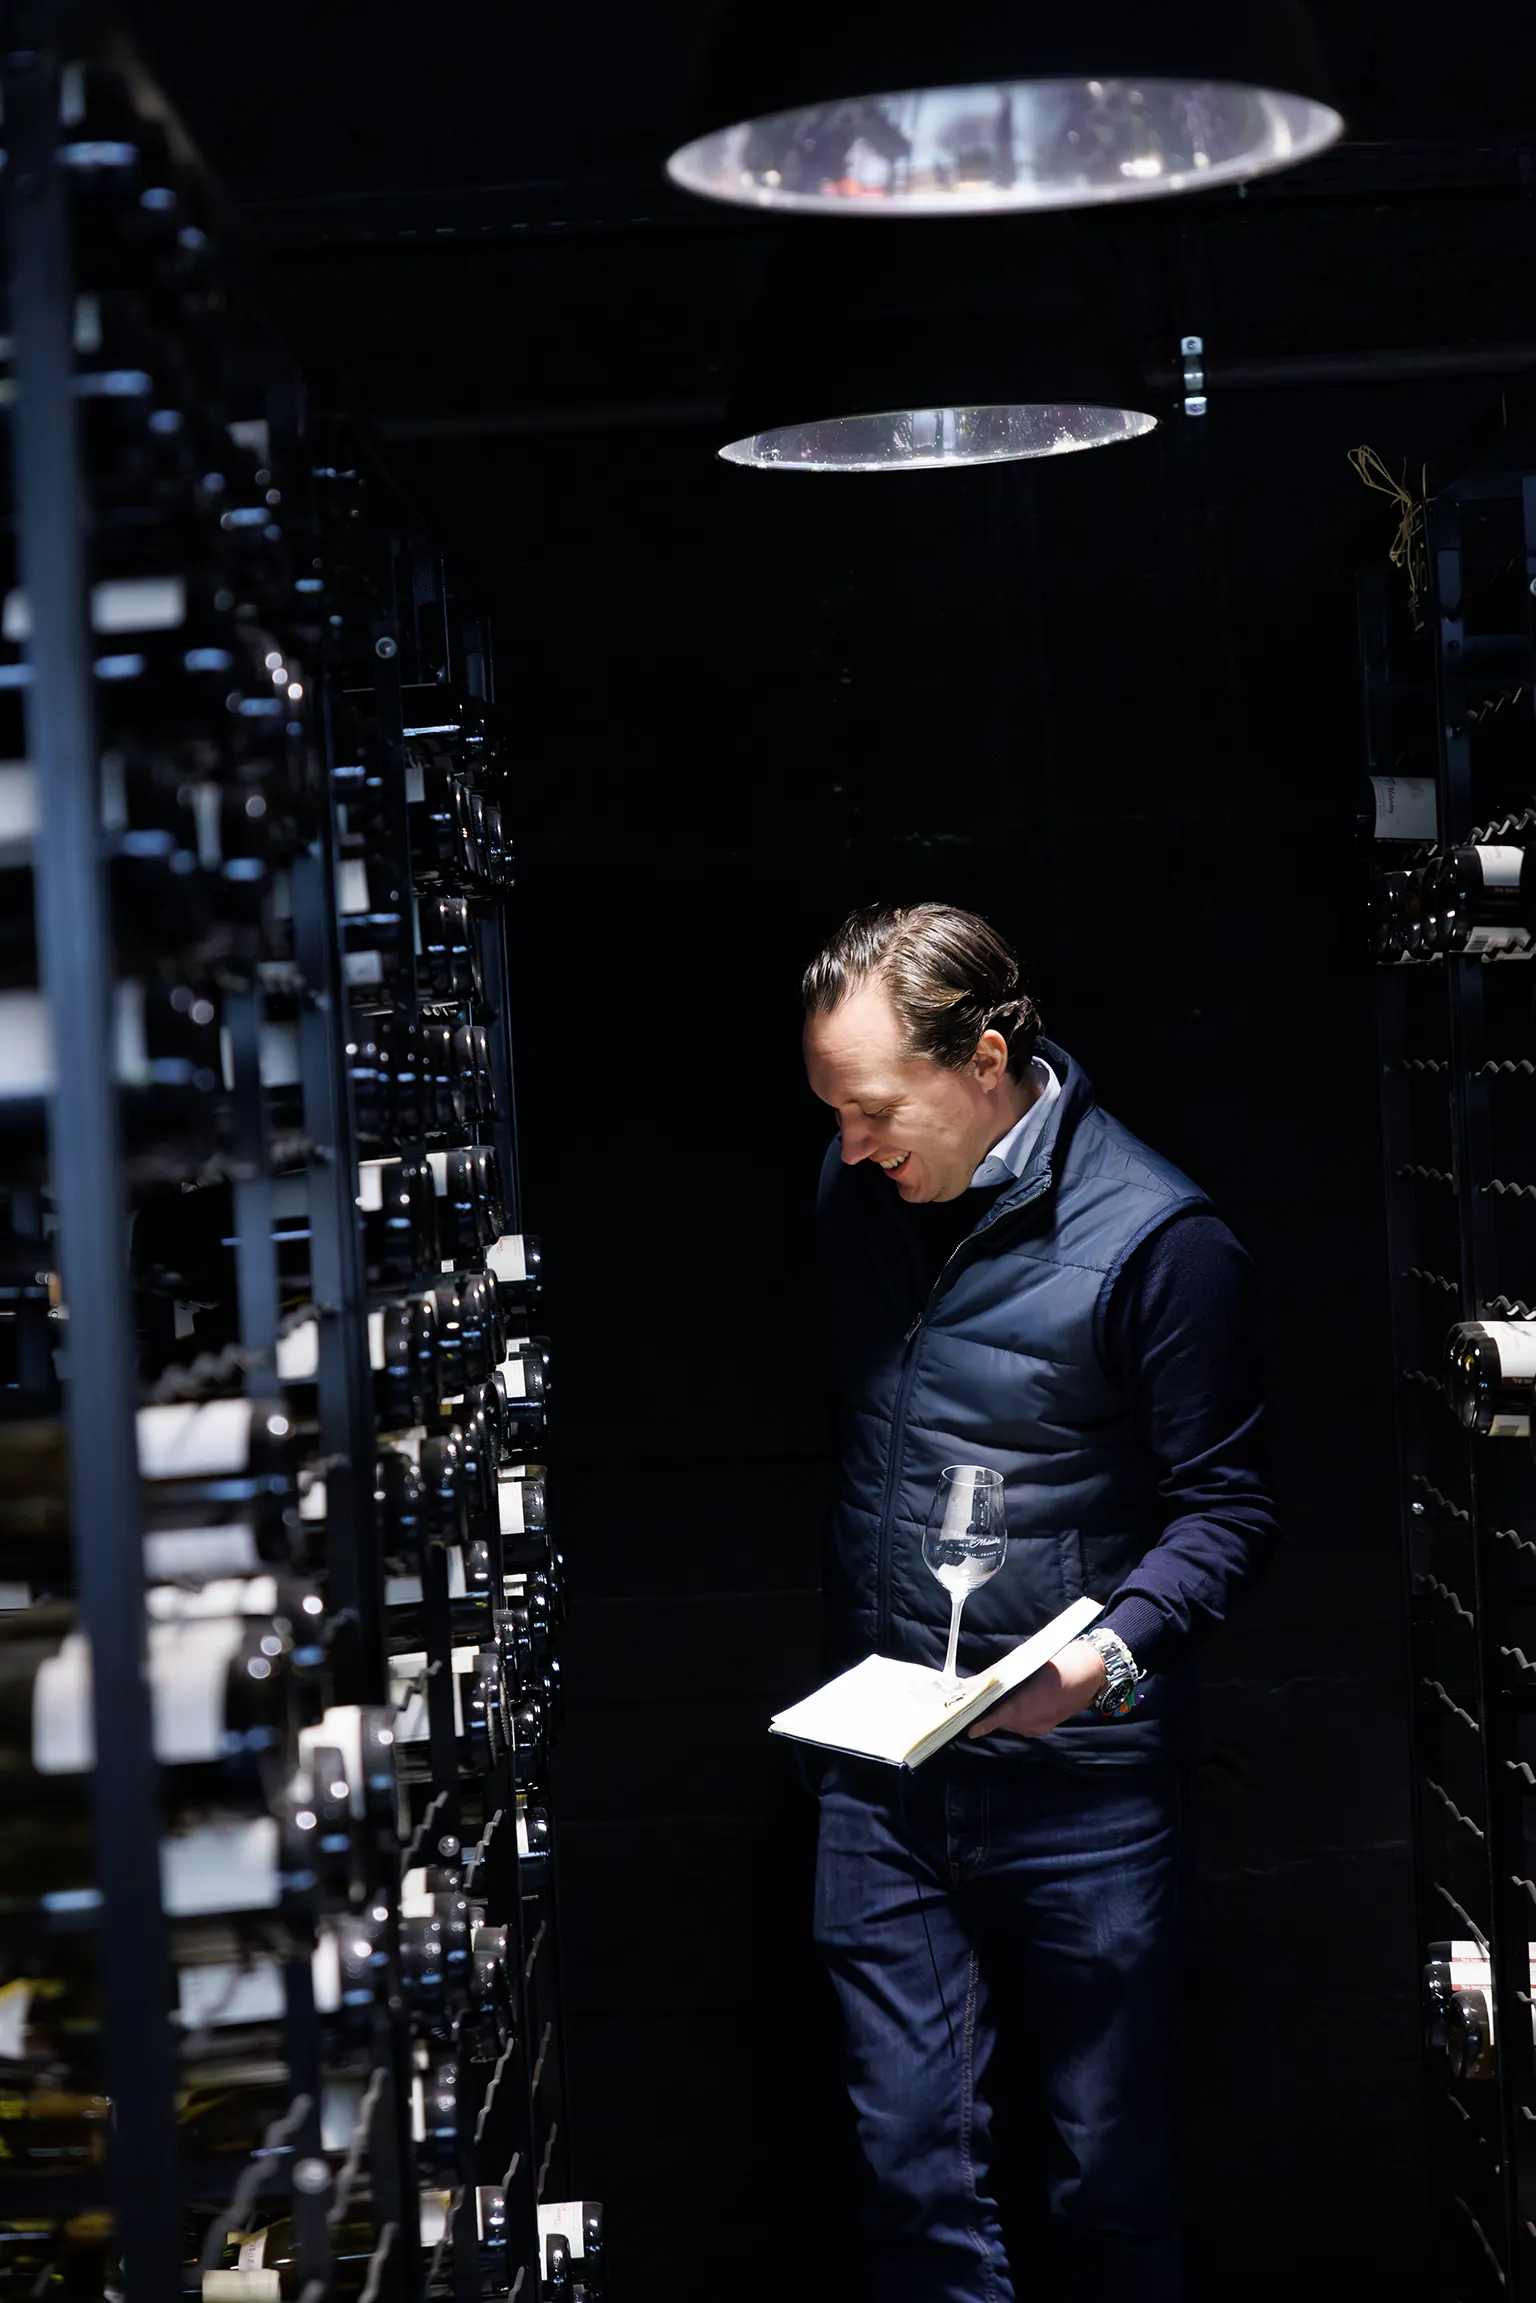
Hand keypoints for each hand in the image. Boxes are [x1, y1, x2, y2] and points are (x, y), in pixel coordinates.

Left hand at [965, 1638, 1107, 1739]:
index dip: (984, 1723)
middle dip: (991, 1712)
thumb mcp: (1028, 1664)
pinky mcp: (1046, 1726)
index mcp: (1030, 1704)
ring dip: (1003, 1712)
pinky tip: (1016, 1700)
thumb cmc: (1061, 1662)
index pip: (1000, 1718)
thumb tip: (972, 1685)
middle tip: (977, 1700)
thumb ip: (998, 1677)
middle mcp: (1034, 1722)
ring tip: (997, 1697)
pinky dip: (1016, 1713)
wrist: (1093, 1672)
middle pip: (1004, 1720)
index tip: (970, 1729)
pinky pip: (1024, 1722)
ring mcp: (1041, 1726)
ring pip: (1013, 1722)